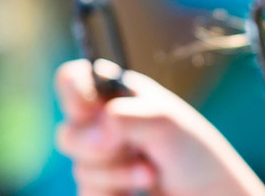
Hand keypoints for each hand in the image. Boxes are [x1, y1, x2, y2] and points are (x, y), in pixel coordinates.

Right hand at [55, 59, 264, 195]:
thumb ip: (124, 118)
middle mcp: (104, 125)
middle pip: (68, 132)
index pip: (72, 80)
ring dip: (116, 175)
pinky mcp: (102, 191)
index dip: (73, 94)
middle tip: (135, 151)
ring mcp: (101, 162)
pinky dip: (110, 194)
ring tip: (150, 173)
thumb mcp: (166, 122)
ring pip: (79, 169)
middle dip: (99, 147)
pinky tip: (133, 193)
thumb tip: (95, 133)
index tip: (91, 111)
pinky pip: (86, 194)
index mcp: (117, 96)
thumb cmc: (196, 154)